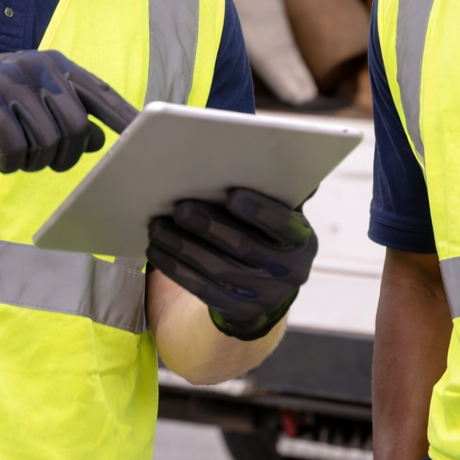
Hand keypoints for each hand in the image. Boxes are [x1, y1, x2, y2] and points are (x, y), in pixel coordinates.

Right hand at [0, 50, 137, 172]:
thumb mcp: (36, 102)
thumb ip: (70, 115)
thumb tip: (104, 142)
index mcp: (55, 64)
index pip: (99, 93)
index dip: (122, 117)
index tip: (142, 138)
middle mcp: (36, 68)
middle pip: (76, 127)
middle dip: (67, 156)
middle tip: (49, 163)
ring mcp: (9, 82)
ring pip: (46, 141)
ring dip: (34, 162)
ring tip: (19, 158)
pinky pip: (15, 147)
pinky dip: (11, 163)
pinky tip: (2, 161)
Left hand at [146, 188, 317, 340]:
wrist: (267, 290)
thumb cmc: (264, 234)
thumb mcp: (276, 215)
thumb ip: (271, 188)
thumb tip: (253, 146)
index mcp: (302, 239)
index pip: (285, 224)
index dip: (260, 210)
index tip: (233, 194)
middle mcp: (290, 272)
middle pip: (244, 247)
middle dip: (209, 225)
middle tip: (180, 207)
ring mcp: (265, 297)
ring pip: (218, 269)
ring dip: (183, 246)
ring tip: (157, 227)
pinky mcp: (239, 313)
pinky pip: (203, 289)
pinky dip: (177, 268)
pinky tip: (157, 250)